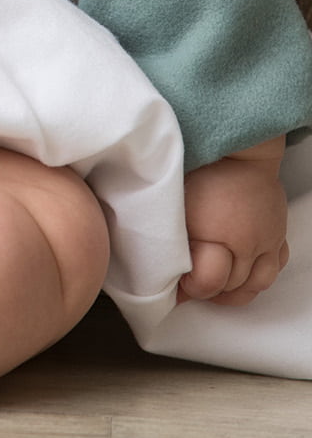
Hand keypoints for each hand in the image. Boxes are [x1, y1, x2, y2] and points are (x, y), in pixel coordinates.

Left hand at [179, 136, 288, 305]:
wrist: (236, 147)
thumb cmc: (199, 168)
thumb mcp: (172, 202)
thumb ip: (164, 237)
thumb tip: (158, 271)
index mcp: (220, 232)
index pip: (207, 283)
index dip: (187, 287)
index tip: (174, 282)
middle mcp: (250, 240)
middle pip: (233, 286)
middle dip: (209, 290)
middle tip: (190, 283)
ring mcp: (268, 239)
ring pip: (257, 283)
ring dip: (234, 289)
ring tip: (214, 285)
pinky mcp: (279, 234)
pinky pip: (275, 266)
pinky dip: (258, 275)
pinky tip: (241, 271)